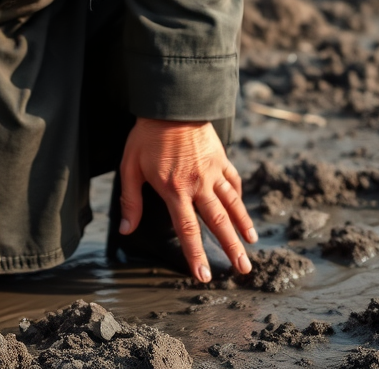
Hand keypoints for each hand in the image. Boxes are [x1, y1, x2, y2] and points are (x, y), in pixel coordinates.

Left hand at [118, 117, 256, 282]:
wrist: (170, 102)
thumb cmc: (147, 134)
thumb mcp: (130, 166)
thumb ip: (131, 200)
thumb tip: (126, 229)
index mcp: (175, 189)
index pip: (188, 230)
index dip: (197, 255)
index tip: (205, 276)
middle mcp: (198, 183)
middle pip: (219, 222)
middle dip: (232, 248)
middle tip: (244, 270)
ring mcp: (212, 170)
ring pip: (233, 203)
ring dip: (243, 225)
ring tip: (252, 244)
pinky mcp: (220, 156)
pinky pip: (233, 179)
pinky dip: (239, 195)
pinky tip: (243, 208)